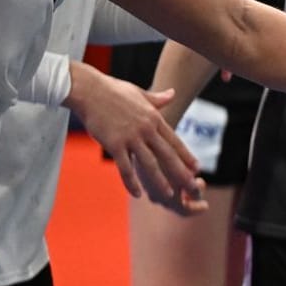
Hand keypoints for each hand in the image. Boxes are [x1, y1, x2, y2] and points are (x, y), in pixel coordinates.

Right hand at [66, 63, 206, 213]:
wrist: (89, 90)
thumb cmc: (113, 90)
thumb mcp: (140, 93)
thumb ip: (158, 99)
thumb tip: (173, 93)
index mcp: (154, 118)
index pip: (174, 141)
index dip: (186, 155)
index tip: (196, 167)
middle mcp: (146, 129)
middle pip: (167, 155)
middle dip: (181, 172)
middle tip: (192, 186)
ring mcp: (130, 138)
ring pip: (149, 164)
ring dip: (159, 181)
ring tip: (169, 194)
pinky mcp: (114, 144)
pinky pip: (125, 167)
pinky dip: (131, 182)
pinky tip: (137, 193)